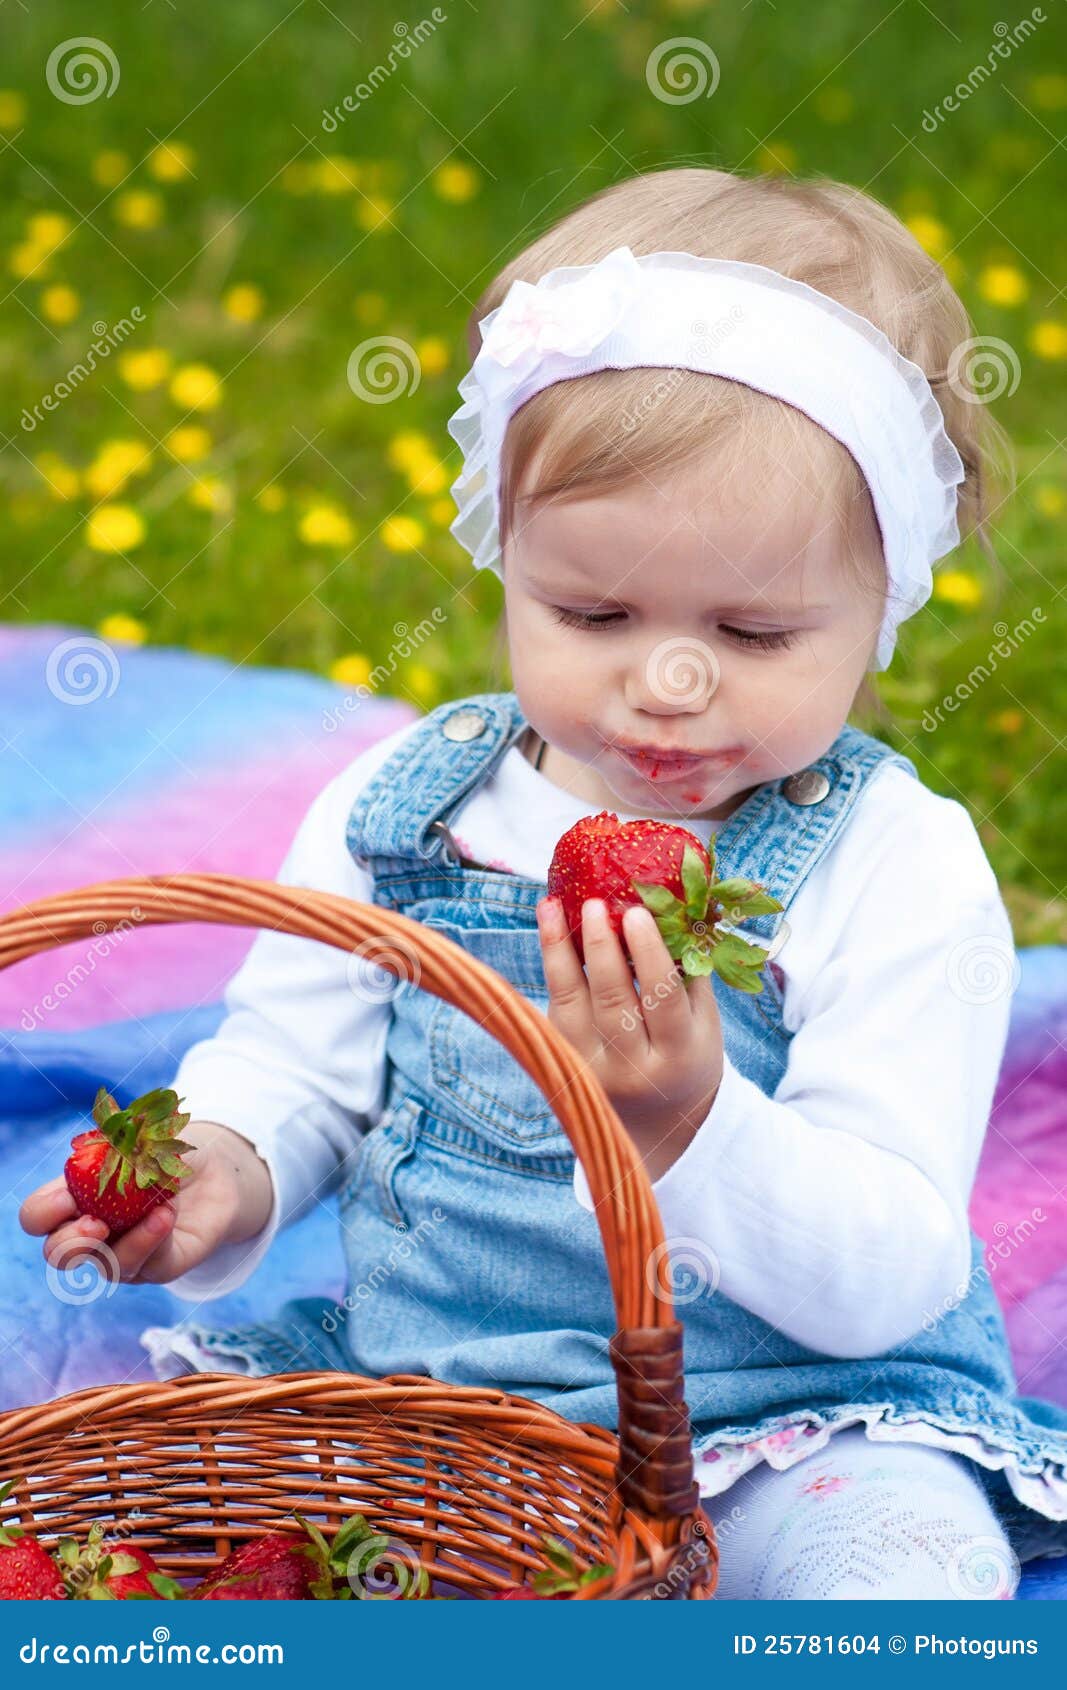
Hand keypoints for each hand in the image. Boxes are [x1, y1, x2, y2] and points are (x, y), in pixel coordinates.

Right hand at [18, 1120, 274, 1286]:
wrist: (214, 1169)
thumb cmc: (166, 1152)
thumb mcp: (139, 1139)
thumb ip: (117, 1142)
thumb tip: (107, 1141)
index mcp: (75, 1200)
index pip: (37, 1217)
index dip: (44, 1212)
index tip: (67, 1195)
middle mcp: (93, 1234)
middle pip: (57, 1253)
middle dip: (69, 1242)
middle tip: (95, 1223)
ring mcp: (124, 1253)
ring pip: (105, 1266)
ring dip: (128, 1238)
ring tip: (154, 1209)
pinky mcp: (159, 1265)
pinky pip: (147, 1265)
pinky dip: (153, 1238)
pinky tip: (165, 1214)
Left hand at [536, 895, 724, 1179]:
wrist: (657, 1123)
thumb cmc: (687, 1057)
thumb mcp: (703, 1024)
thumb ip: (689, 973)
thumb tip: (672, 907)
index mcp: (678, 1057)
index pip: (662, 1000)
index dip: (648, 955)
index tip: (637, 912)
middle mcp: (631, 1068)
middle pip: (611, 1001)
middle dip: (600, 948)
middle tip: (594, 903)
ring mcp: (592, 1070)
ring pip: (569, 1004)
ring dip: (558, 951)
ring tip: (552, 906)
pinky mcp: (564, 1064)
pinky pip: (553, 1009)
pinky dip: (551, 967)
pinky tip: (548, 930)